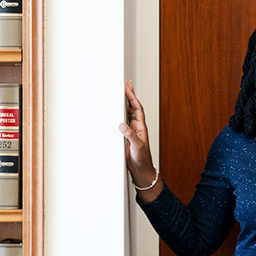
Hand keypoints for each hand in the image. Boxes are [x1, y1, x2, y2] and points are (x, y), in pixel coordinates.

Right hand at [119, 81, 161, 199]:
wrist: (141, 171)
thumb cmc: (142, 160)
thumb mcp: (137, 146)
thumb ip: (130, 135)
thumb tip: (122, 124)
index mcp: (141, 127)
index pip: (137, 108)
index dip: (132, 98)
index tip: (128, 88)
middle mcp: (136, 127)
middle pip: (132, 108)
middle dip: (128, 96)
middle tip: (125, 85)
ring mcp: (130, 131)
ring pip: (126, 114)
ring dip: (123, 104)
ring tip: (118, 94)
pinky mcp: (124, 137)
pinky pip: (120, 123)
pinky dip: (117, 116)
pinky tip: (112, 112)